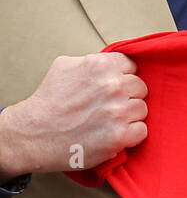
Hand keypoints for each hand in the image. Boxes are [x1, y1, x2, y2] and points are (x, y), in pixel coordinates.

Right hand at [0, 53, 147, 175]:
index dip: (122, 78)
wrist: (34, 134)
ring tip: (109, 121)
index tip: (112, 88)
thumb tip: (112, 62)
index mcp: (101, 66)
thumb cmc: (48, 100)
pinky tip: (114, 134)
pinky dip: (131, 135)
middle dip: (128, 96)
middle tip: (109, 106)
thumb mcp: (65, 66)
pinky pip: (141, 131)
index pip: (131, 66)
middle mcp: (113, 86)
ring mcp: (118, 112)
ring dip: (129, 116)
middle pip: (140, 88)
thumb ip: (93, 61)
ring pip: (142, 109)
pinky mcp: (119, 136)